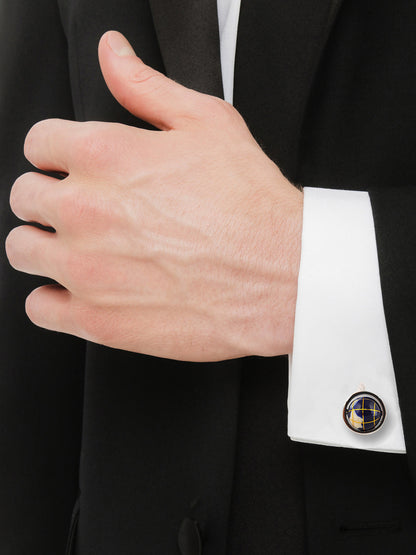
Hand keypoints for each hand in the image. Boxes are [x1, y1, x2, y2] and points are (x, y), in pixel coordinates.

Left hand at [5, 31, 302, 361]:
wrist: (282, 278)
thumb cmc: (252, 207)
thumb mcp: (208, 123)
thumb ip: (146, 86)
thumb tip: (113, 54)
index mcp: (106, 156)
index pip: (39, 143)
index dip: (55, 152)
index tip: (69, 166)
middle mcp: (85, 210)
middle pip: (24, 196)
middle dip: (48, 197)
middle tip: (84, 209)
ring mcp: (86, 269)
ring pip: (22, 250)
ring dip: (43, 245)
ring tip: (80, 248)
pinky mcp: (97, 320)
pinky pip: (39, 307)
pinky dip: (52, 298)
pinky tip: (81, 290)